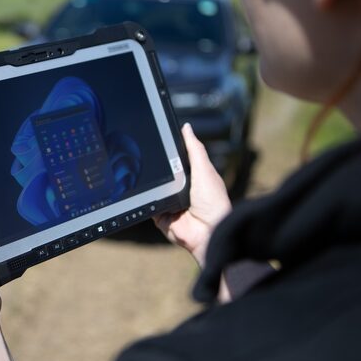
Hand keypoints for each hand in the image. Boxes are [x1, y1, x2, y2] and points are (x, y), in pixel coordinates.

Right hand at [153, 123, 231, 267]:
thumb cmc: (213, 202)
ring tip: (147, 175)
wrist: (207, 232)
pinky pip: (147, 204)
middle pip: (161, 172)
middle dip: (155, 167)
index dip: (168, 150)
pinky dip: (146, 199)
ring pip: (152, 187)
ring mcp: (168, 202)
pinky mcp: (159, 215)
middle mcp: (179, 189)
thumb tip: (186, 127)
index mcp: (192, 177)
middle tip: (146, 156)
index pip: (176, 159)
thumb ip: (195, 149)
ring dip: (151, 184)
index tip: (156, 137)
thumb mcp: (204, 170)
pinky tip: (147, 193)